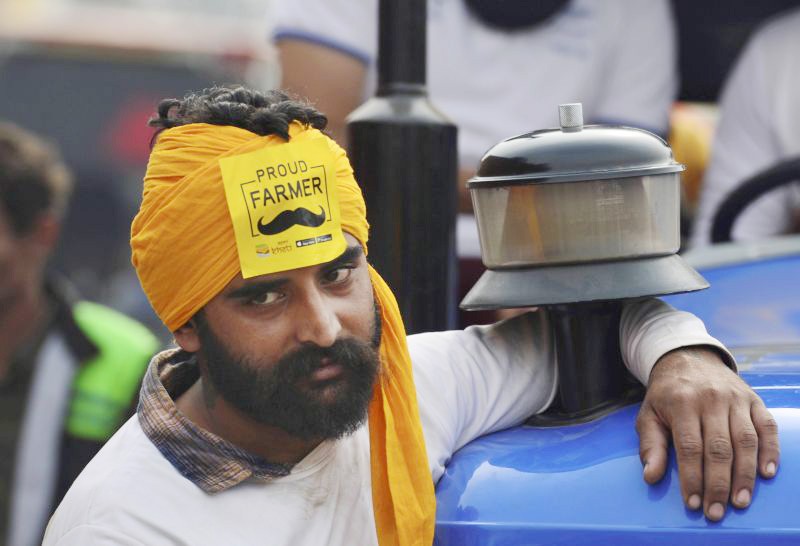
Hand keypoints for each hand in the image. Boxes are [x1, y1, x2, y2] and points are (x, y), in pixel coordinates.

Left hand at [636, 346, 778, 520]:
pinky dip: (770, 451)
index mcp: (682, 403)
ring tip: (740, 502)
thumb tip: (651, 477)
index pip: (689, 447)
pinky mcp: (754, 399)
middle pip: (719, 448)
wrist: (687, 358)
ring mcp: (735, 399)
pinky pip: (767, 427)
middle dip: (718, 485)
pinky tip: (767, 474)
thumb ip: (650, 446)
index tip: (693, 504)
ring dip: (745, 475)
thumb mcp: (648, 415)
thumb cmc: (666, 395)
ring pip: (745, 440)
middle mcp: (711, 400)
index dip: (692, 478)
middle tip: (717, 513)